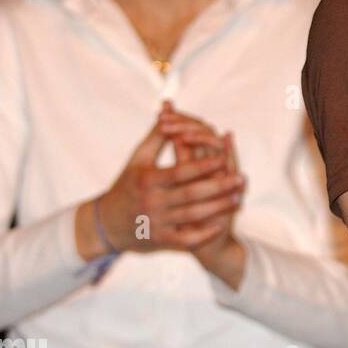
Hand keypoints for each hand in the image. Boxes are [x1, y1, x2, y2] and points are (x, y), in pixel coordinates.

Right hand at [78, 108, 243, 258]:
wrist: (107, 223)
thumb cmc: (127, 184)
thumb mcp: (137, 159)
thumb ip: (157, 136)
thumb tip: (169, 108)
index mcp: (147, 180)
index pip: (180, 172)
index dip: (203, 166)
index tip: (224, 158)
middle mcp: (152, 202)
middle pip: (191, 195)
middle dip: (218, 187)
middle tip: (241, 179)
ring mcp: (156, 223)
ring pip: (193, 216)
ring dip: (218, 208)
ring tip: (237, 199)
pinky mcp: (160, 240)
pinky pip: (185, 240)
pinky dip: (203, 234)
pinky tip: (221, 225)